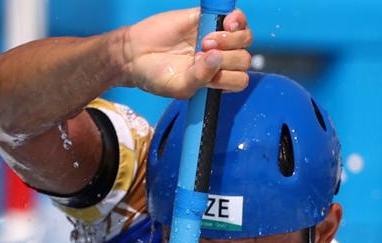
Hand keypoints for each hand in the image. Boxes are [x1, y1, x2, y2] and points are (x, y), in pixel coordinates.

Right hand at [118, 7, 252, 98]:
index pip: (239, 80)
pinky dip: (237, 20)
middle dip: (227, 58)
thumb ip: (200, 78)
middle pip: (244, 59)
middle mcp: (220, 60)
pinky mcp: (209, 19)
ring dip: (230, 40)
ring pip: (245, 38)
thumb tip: (217, 58)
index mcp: (216, 80)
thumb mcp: (179, 86)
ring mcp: (217, 38)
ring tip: (205, 40)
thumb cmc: (156, 76)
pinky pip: (237, 18)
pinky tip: (226, 23)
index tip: (208, 76)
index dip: (228, 77)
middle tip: (199, 54)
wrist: (135, 54)